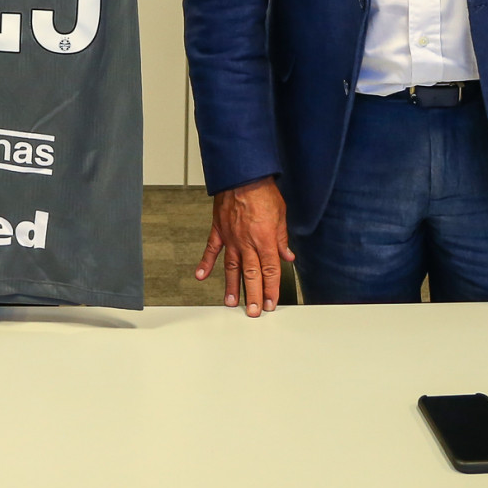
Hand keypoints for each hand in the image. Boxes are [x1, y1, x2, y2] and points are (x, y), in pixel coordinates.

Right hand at [194, 176, 293, 315]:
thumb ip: (282, 239)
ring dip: (232, 287)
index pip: (270, 271)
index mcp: (265, 240)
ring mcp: (231, 238)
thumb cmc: (262, 192)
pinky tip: (200, 276)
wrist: (243, 176)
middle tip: (253, 312)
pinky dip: (205, 264)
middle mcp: (247, 243)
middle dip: (253, 296)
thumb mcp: (281, 215)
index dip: (271, 289)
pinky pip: (211, 250)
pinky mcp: (219, 231)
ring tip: (232, 303)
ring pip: (232, 268)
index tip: (271, 303)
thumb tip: (287, 256)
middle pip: (252, 275)